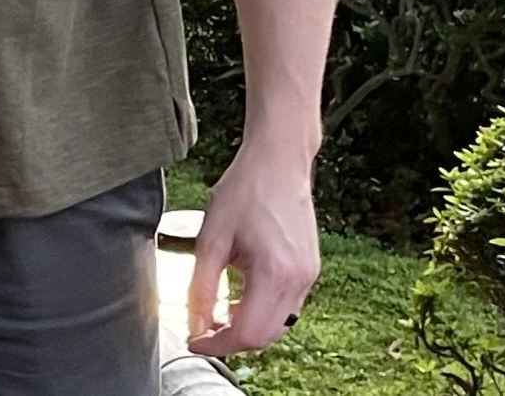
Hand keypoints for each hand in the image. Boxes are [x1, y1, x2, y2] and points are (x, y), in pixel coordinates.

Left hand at [187, 140, 320, 355]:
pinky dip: (262, 310)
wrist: (279, 161)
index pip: (248, 333)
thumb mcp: (212, 236)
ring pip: (279, 325)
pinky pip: (287, 306)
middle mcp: (299, 282)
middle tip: (202, 328)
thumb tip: (194, 324)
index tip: (194, 341)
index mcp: (275, 274)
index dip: (218, 344)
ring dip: (248, 326)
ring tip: (218, 311)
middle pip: (266, 336)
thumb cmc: (244, 190)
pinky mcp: (310, 270)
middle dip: (232, 339)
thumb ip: (201, 285)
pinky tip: (240, 294)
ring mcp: (309, 277)